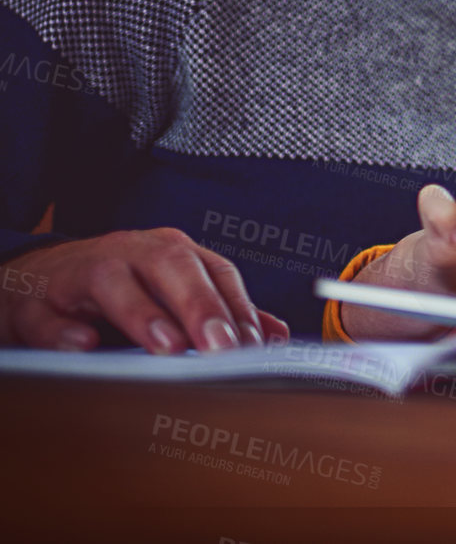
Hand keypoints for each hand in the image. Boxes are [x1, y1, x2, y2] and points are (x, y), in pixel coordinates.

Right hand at [0, 230, 289, 353]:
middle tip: (221, 347)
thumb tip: (277, 335)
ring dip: (142, 315)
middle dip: (201, 305)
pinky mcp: (35, 301)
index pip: (215, 272)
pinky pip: (48, 314)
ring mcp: (81, 272)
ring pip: (113, 283)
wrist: (34, 283)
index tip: (256, 347)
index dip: (237, 307)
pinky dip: (64, 330)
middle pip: (172, 267)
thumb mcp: (172, 293)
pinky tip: (83, 345)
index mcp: (170, 252)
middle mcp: (130, 253)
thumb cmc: (117, 289)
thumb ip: (222, 312)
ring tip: (168, 347)